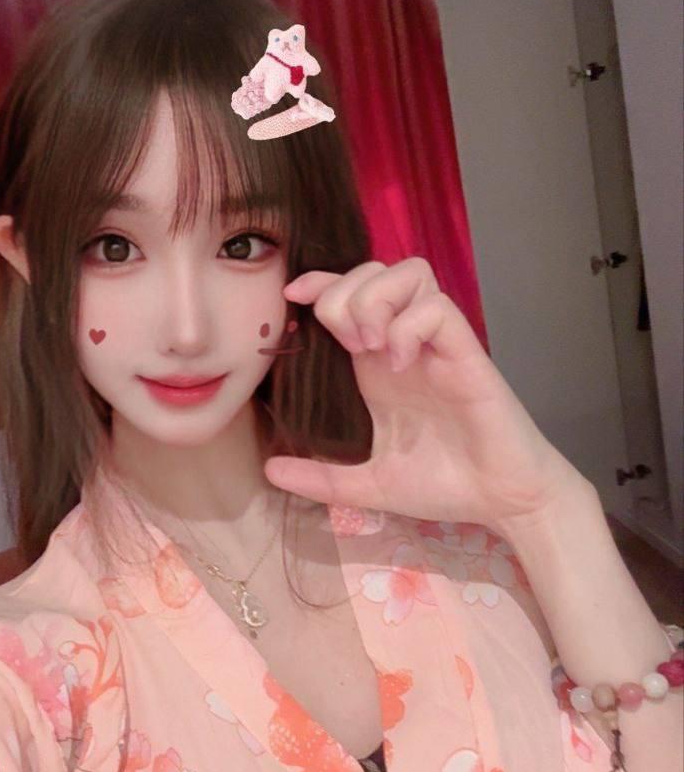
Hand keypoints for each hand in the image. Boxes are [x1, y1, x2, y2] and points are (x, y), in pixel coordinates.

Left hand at [264, 259, 585, 532]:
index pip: (350, 294)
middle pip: (374, 270)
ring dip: (376, 300)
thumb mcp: (368, 485)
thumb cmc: (444, 485)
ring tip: (370, 347)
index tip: (293, 300)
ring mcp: (438, 346)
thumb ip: (320, 479)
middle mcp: (407, 345)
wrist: (502, 501)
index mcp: (379, 365)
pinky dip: (409, 327)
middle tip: (345, 345)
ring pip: (409, 273)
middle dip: (343, 293)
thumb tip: (269, 470)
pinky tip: (400, 364)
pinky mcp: (467, 354)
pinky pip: (437, 309)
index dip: (320, 283)